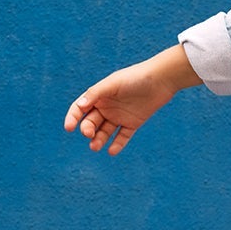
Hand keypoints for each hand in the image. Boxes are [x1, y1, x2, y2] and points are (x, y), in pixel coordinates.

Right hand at [63, 45, 198, 155]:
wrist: (161, 80)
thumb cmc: (135, 78)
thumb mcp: (113, 83)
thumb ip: (96, 93)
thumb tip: (79, 106)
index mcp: (98, 95)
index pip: (80, 109)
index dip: (73, 118)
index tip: (69, 128)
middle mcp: (106, 107)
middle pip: (91, 122)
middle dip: (87, 130)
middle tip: (89, 134)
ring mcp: (119, 116)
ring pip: (105, 132)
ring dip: (99, 140)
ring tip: (95, 147)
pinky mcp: (132, 123)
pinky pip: (122, 137)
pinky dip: (117, 145)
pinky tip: (112, 151)